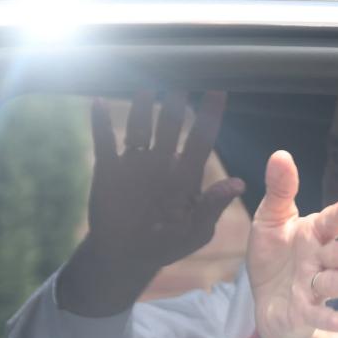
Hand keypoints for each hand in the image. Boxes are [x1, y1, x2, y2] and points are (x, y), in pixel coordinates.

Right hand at [58, 90, 243, 316]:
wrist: (127, 256)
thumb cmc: (167, 244)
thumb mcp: (195, 231)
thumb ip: (213, 206)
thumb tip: (240, 184)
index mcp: (185, 173)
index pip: (201, 138)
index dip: (209, 115)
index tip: (218, 91)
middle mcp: (161, 161)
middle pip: (169, 126)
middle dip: (174, 104)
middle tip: (179, 80)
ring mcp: (135, 163)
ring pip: (139, 127)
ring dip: (141, 108)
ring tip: (145, 89)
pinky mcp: (109, 169)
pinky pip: (104, 141)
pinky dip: (100, 123)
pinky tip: (98, 103)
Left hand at [248, 150, 337, 337]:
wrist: (269, 302)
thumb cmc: (275, 255)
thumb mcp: (271, 220)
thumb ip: (280, 191)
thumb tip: (280, 154)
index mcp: (315, 234)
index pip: (330, 222)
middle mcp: (320, 259)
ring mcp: (315, 286)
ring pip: (337, 283)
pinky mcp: (307, 311)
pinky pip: (321, 314)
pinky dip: (334, 319)